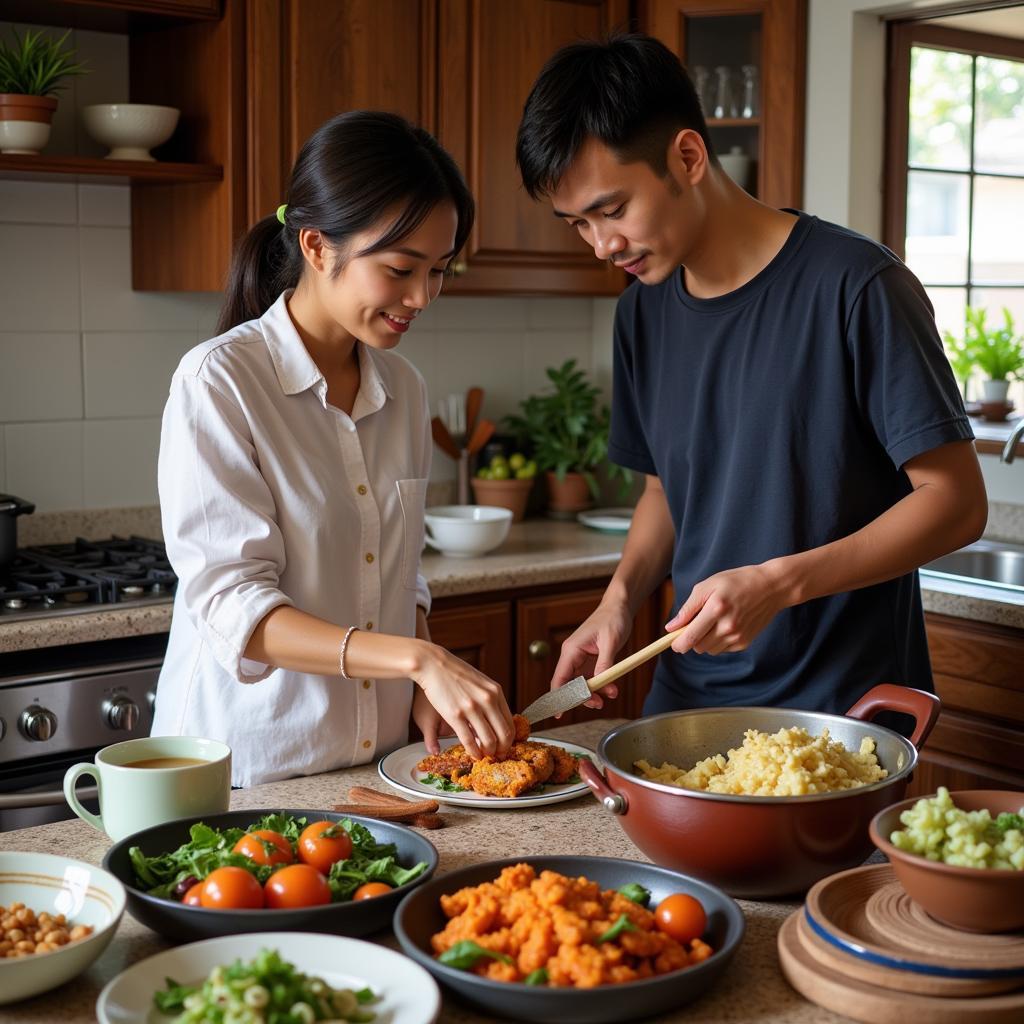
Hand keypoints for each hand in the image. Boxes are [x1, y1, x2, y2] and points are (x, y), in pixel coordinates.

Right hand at [411, 643, 514, 759]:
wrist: (433, 664)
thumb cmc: (455, 673)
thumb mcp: (480, 682)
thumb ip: (490, 699)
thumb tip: (496, 718)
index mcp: (495, 692)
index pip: (510, 722)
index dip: (509, 740)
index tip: (504, 746)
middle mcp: (487, 700)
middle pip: (504, 734)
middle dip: (502, 750)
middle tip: (497, 756)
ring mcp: (472, 708)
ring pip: (488, 740)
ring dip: (488, 753)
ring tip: (484, 756)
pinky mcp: (455, 715)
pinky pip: (469, 741)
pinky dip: (473, 752)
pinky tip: (473, 755)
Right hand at [549, 600, 632, 711]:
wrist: (619, 608)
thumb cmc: (612, 618)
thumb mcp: (610, 641)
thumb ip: (604, 663)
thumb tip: (599, 682)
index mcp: (572, 649)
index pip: (560, 677)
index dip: (557, 697)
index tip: (559, 713)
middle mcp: (573, 655)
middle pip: (569, 684)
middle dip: (581, 697)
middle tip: (598, 704)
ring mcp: (581, 658)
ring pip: (581, 684)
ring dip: (594, 693)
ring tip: (609, 696)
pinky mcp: (591, 660)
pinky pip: (592, 678)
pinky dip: (601, 686)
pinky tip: (612, 689)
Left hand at [667, 563, 789, 654]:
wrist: (771, 587)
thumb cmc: (736, 582)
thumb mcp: (708, 585)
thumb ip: (688, 608)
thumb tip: (671, 627)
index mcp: (716, 609)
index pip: (691, 637)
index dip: (677, 643)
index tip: (672, 643)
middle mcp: (728, 626)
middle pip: (698, 647)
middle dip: (691, 639)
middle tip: (694, 624)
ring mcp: (738, 637)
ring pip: (709, 650)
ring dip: (704, 641)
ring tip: (713, 621)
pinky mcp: (745, 642)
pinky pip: (722, 649)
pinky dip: (718, 641)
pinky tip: (725, 624)